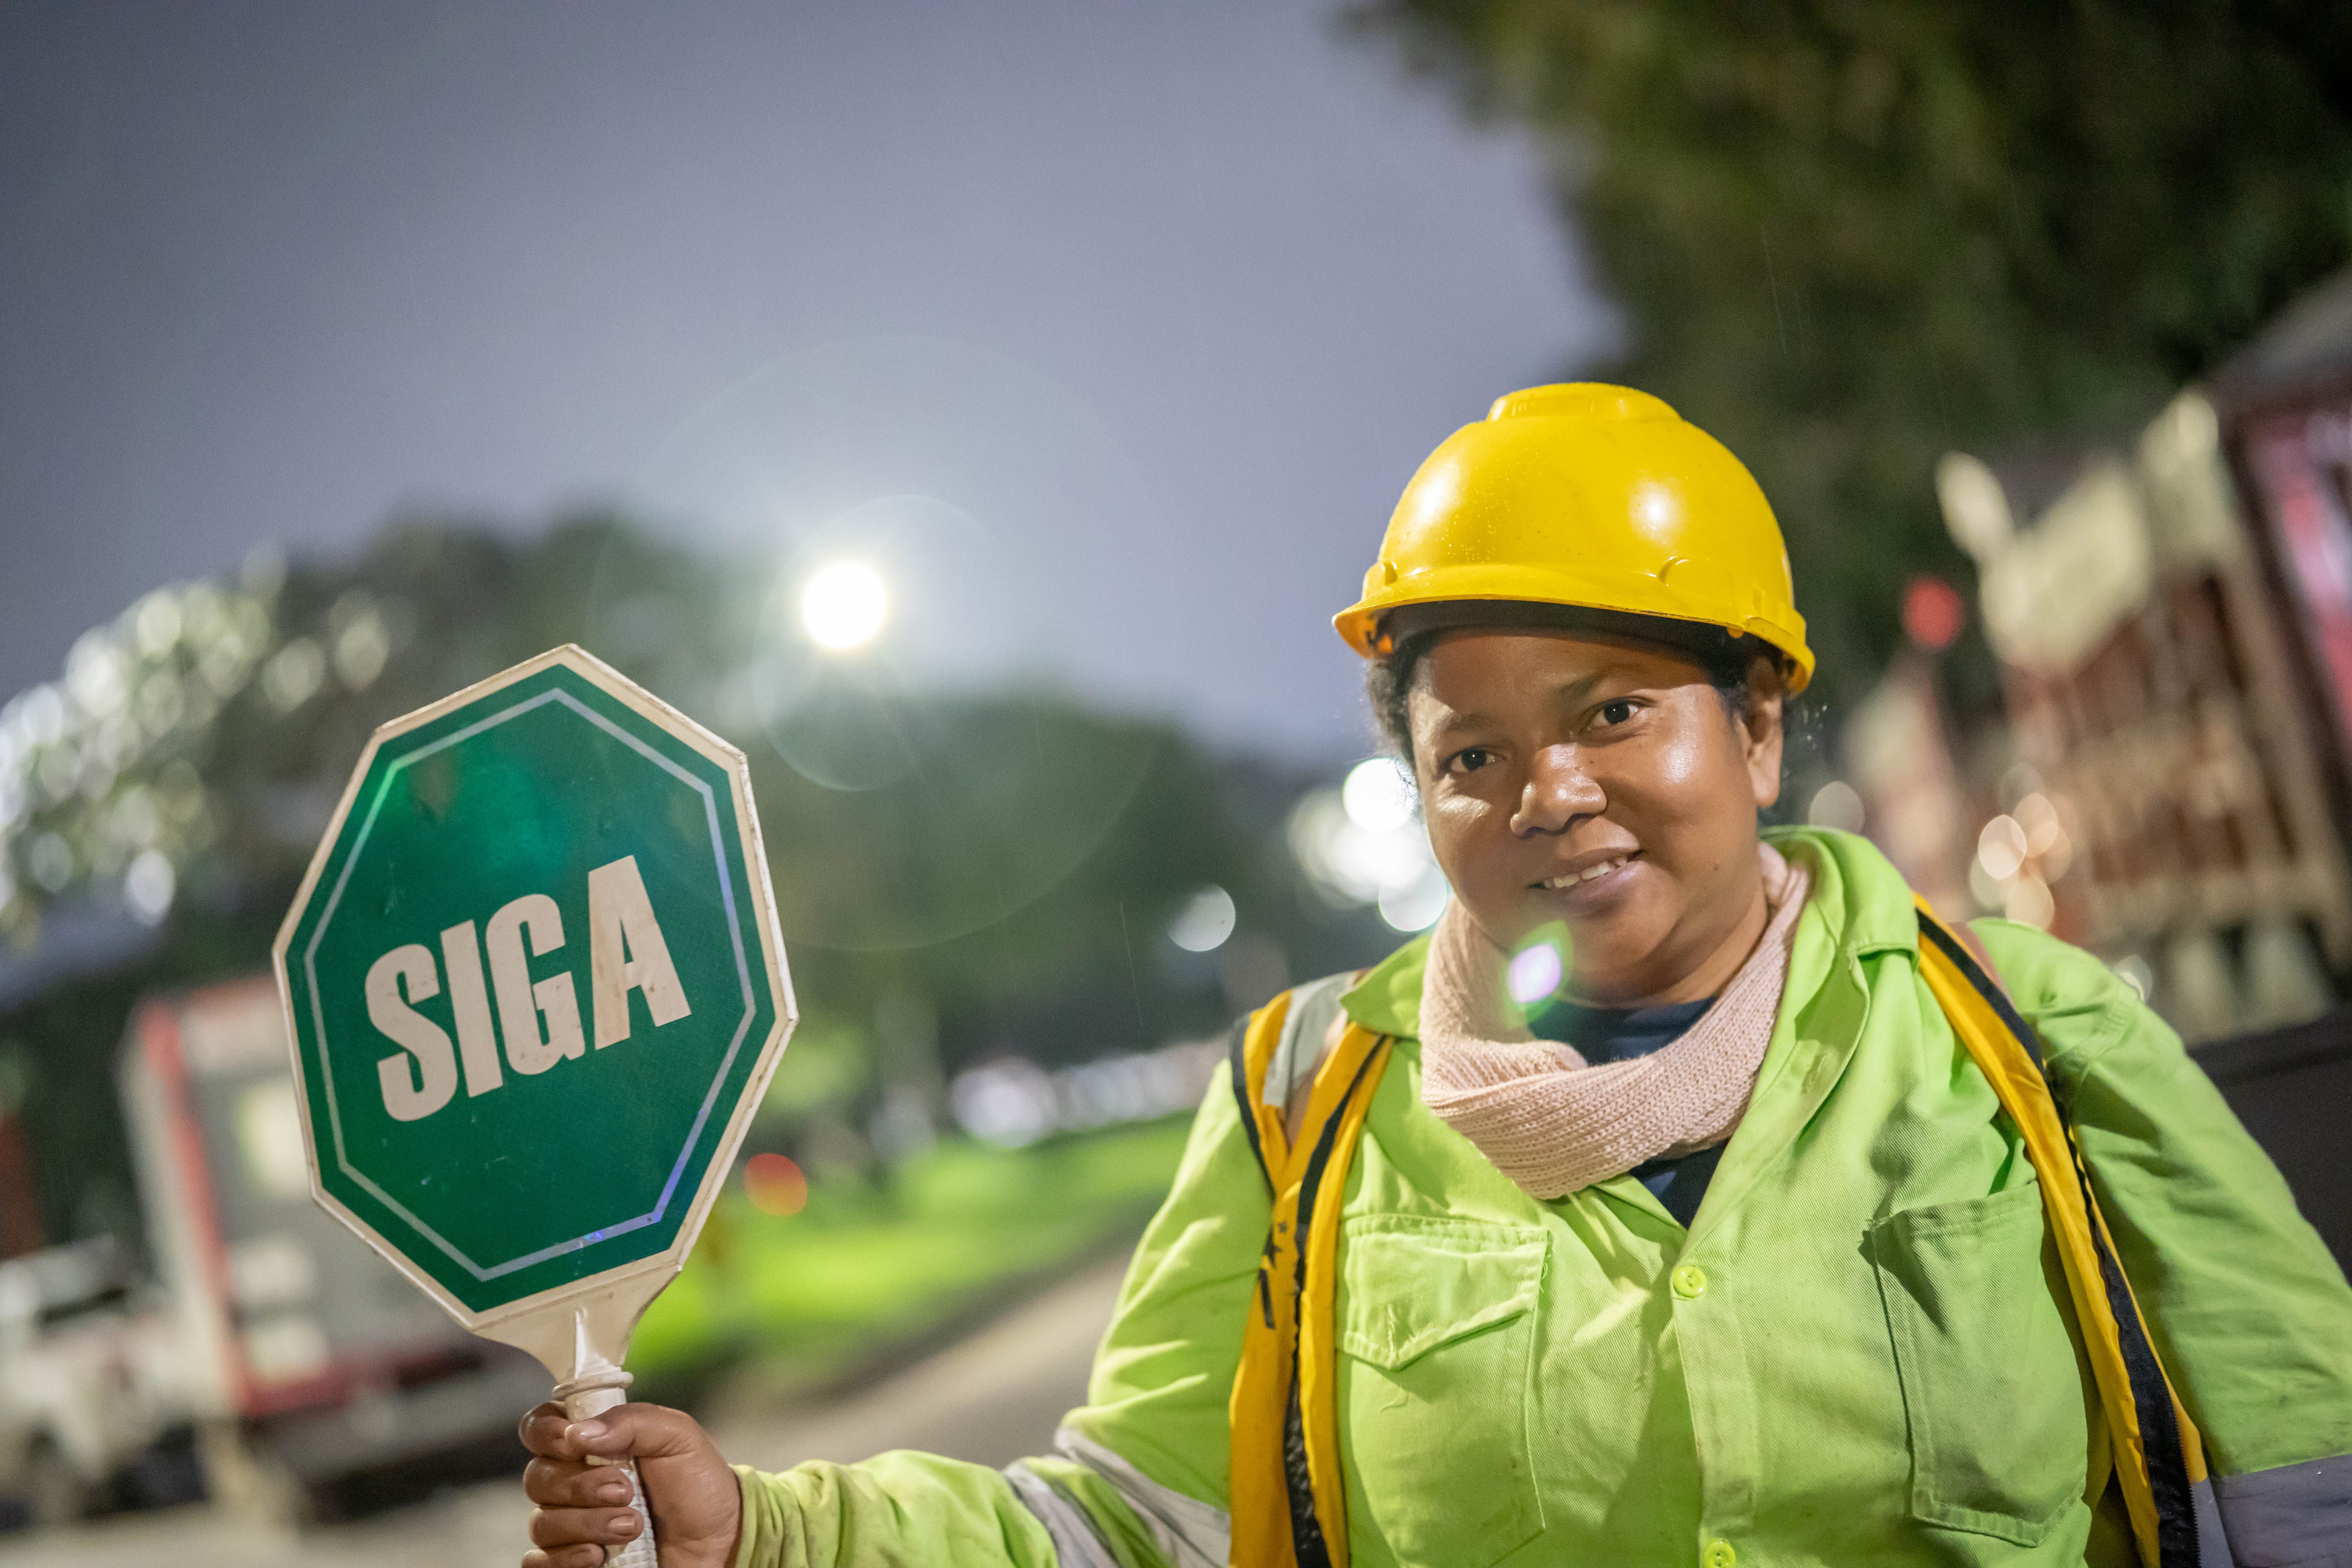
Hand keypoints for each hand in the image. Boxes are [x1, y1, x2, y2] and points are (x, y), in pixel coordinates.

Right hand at [518, 1400, 741, 1567]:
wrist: (718, 1536)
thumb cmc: (696, 1482)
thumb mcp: (678, 1436)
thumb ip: (632, 1421)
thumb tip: (579, 1432)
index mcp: (590, 1443)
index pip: (540, 1428)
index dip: (546, 1432)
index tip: (573, 1443)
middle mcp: (571, 1481)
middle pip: (537, 1478)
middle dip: (580, 1485)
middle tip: (625, 1491)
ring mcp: (569, 1524)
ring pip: (542, 1523)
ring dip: (588, 1524)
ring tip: (632, 1525)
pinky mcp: (572, 1561)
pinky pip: (539, 1563)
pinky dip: (564, 1560)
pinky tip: (598, 1556)